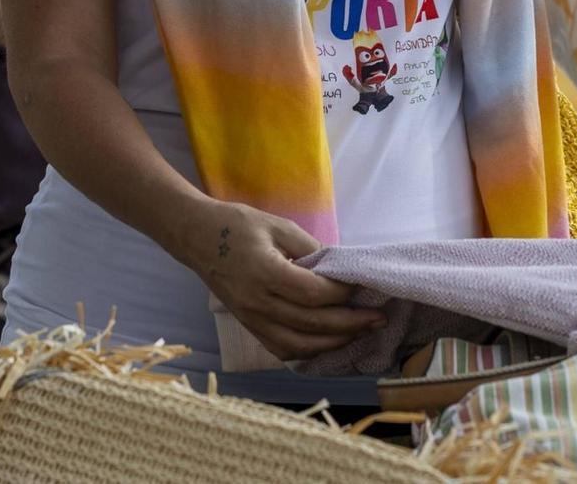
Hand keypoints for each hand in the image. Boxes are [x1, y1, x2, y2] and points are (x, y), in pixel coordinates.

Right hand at [172, 200, 383, 361]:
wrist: (197, 237)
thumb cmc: (238, 225)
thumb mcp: (279, 225)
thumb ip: (311, 248)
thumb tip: (341, 270)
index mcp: (265, 272)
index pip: (313, 293)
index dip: (342, 294)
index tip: (363, 288)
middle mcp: (257, 303)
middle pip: (312, 324)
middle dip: (350, 324)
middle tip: (378, 318)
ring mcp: (251, 319)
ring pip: (299, 345)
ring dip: (333, 343)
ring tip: (360, 334)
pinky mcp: (249, 326)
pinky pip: (281, 349)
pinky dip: (308, 351)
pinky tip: (328, 343)